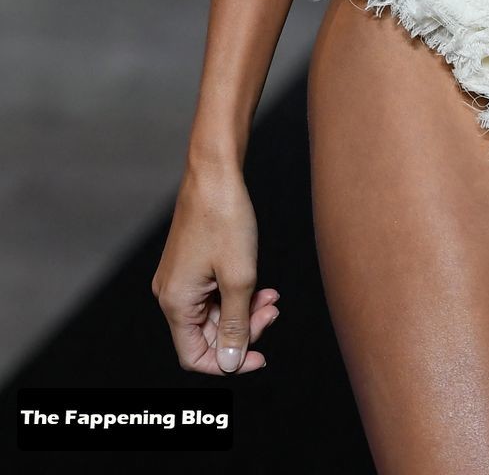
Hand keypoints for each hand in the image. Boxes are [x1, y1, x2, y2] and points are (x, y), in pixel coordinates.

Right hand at [152, 159, 279, 373]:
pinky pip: (214, 293)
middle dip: (244, 329)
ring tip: (271, 296)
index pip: (195, 357)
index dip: (228, 362)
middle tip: (272, 311)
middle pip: (208, 335)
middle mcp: (171, 294)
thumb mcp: (239, 277)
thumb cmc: (224, 217)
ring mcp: (180, 278)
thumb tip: (230, 363)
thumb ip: (235, 325)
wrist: (216, 171)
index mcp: (176, 302)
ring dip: (245, 310)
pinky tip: (261, 284)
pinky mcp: (191, 265)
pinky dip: (238, 293)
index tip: (260, 357)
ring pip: (215, 313)